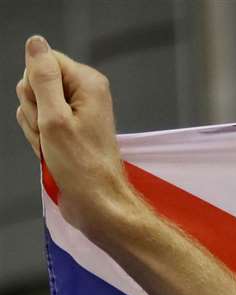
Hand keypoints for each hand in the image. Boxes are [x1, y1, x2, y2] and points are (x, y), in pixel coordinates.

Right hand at [15, 34, 140, 238]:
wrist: (96, 203)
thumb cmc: (81, 166)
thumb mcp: (54, 117)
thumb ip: (43, 77)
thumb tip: (36, 43)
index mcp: (87, 83)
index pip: (42, 61)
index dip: (35, 87)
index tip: (48, 113)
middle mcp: (83, 93)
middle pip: (34, 83)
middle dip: (34, 111)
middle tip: (51, 134)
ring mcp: (75, 112)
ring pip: (32, 106)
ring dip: (35, 129)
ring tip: (54, 147)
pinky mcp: (67, 129)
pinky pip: (37, 124)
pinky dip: (39, 139)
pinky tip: (52, 153)